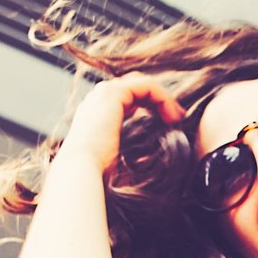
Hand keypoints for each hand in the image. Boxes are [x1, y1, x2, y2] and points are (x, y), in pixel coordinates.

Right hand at [59, 72, 188, 179]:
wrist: (81, 171)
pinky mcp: (113, 93)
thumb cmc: (97, 174)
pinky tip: (171, 116)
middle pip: (136, 86)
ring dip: (163, 98)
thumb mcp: (117, 162)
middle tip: (176, 117)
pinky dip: (162, 97)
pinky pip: (146, 86)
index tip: (170, 124)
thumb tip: (147, 158)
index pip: (128, 97)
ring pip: (143, 84)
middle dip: (158, 98)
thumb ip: (130, 156)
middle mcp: (97, 99)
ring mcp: (103, 93)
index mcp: (96, 113)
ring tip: (176, 117)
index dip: (152, 105)